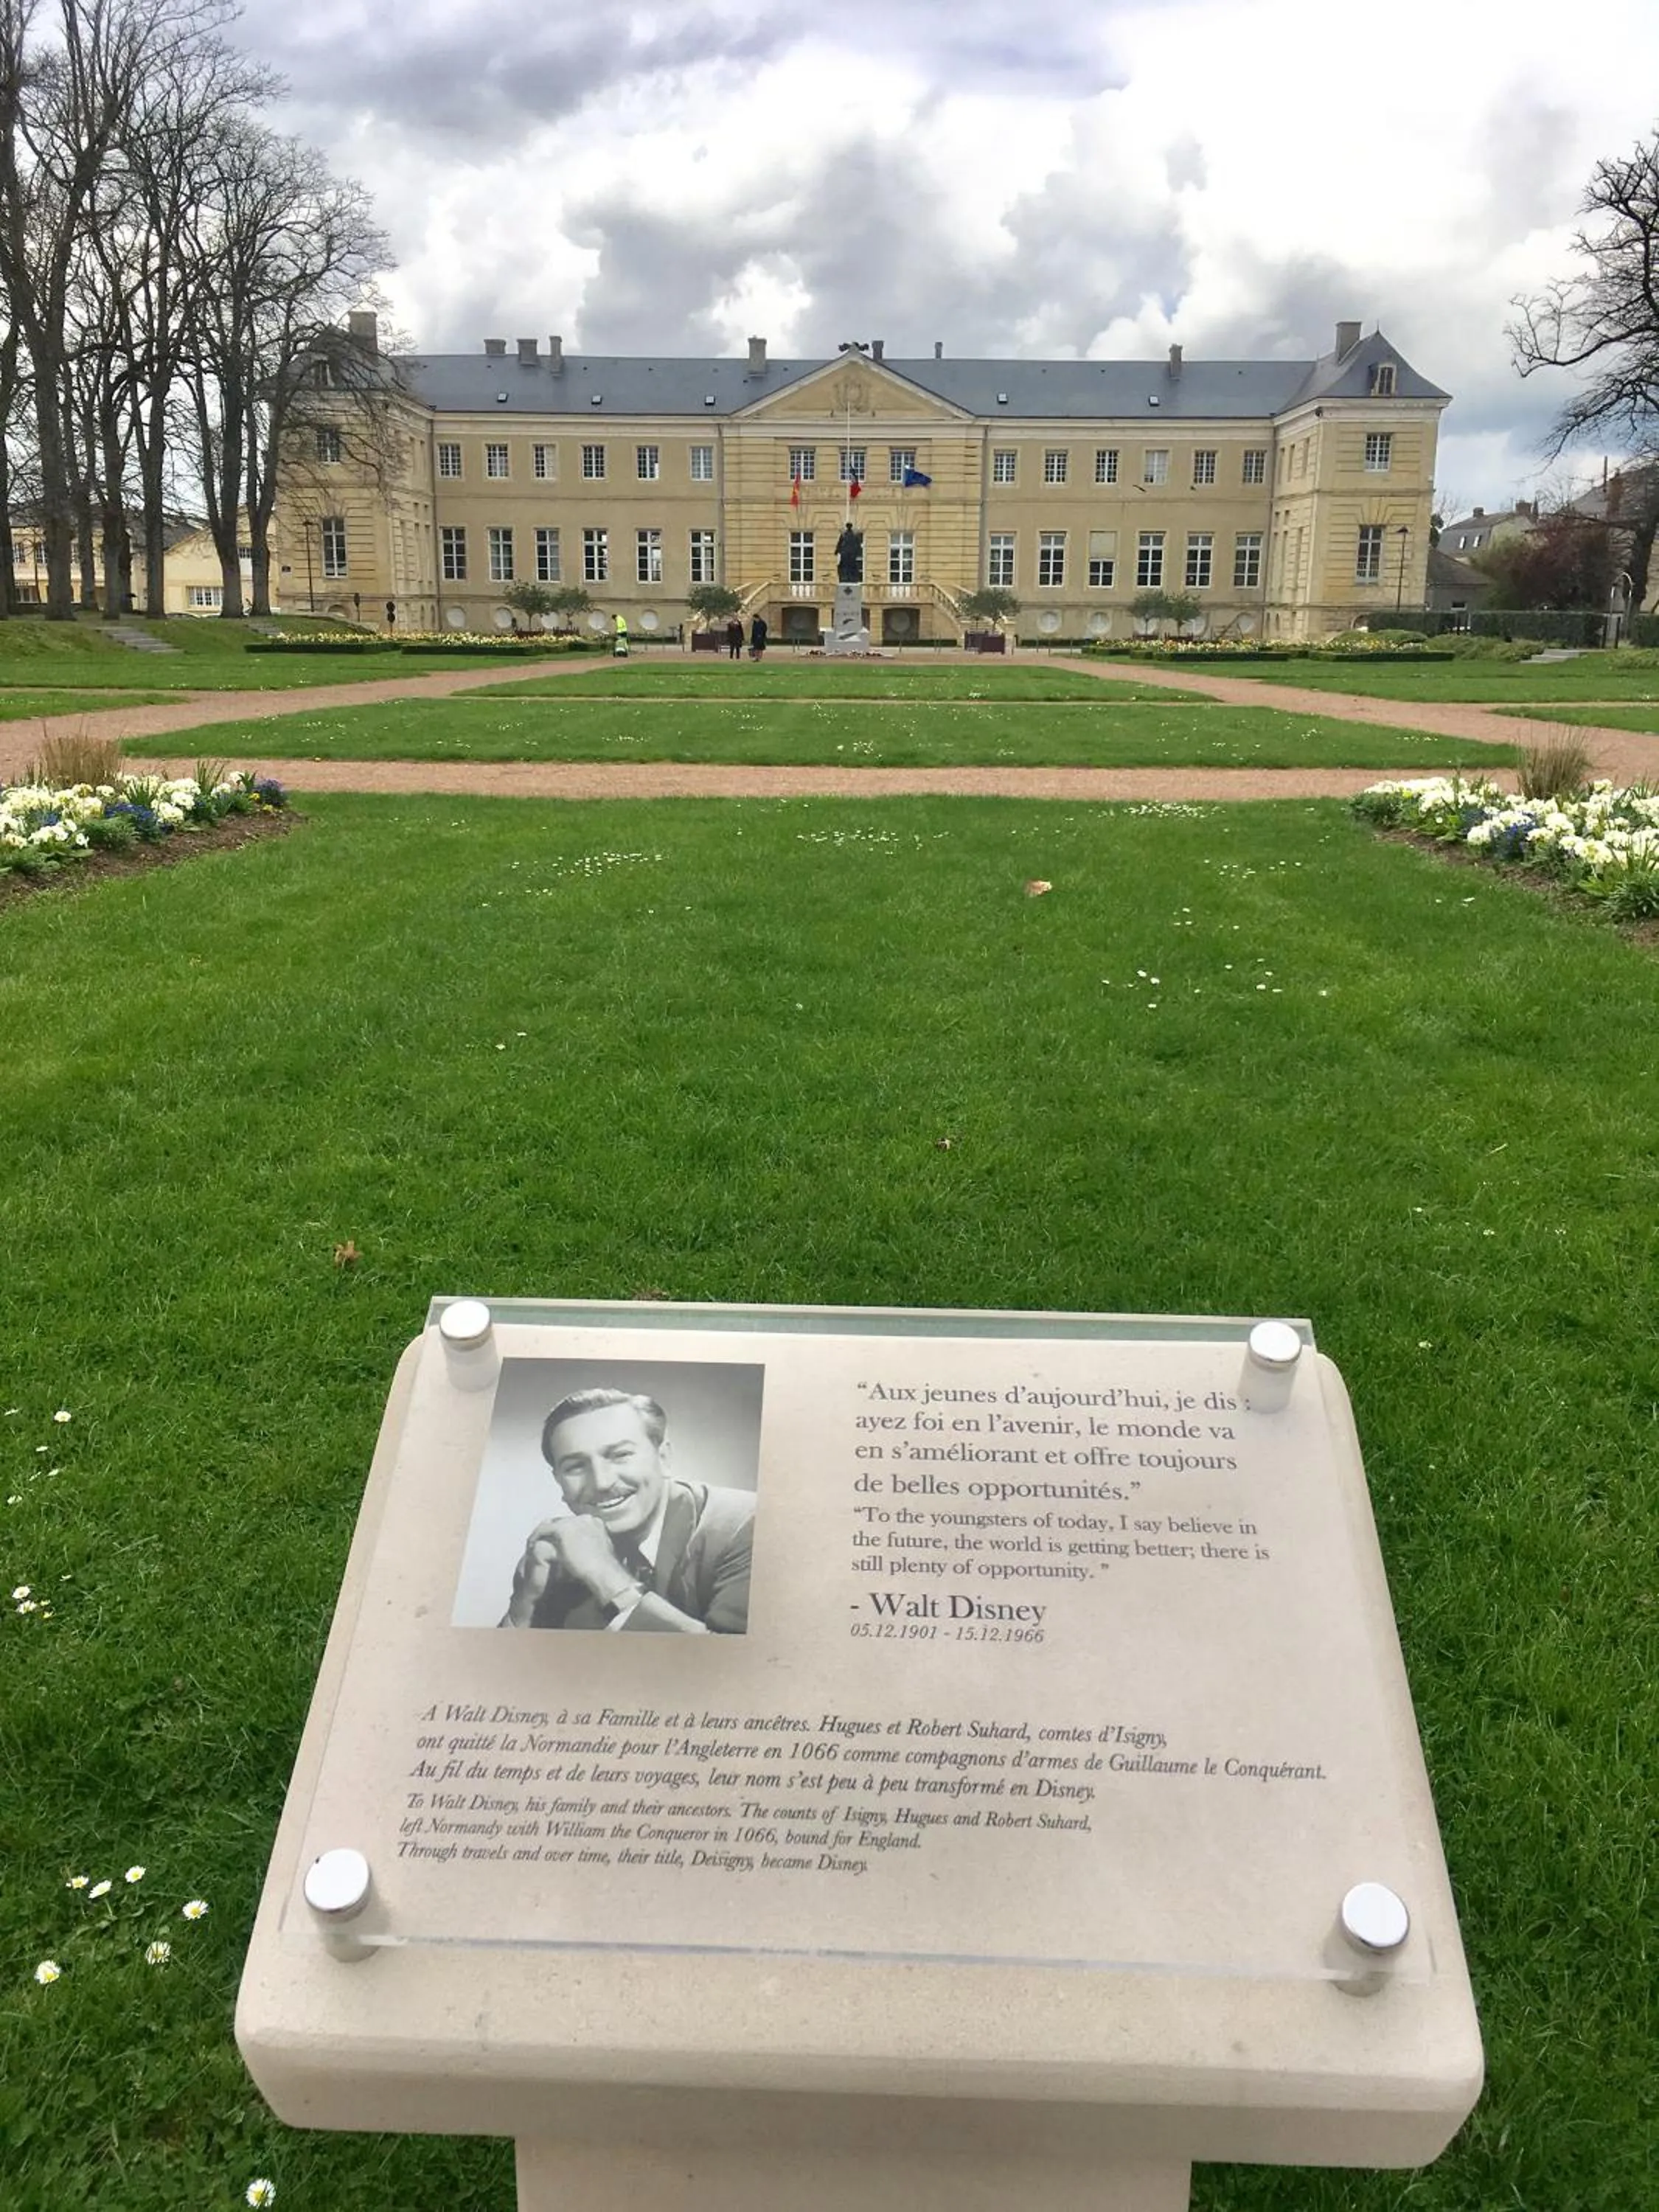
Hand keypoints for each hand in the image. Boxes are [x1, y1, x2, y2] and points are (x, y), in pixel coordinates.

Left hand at [502, 1515, 636, 1625]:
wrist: (604, 1572)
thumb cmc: (604, 1569)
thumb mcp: (600, 1553)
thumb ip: (592, 1547)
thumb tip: (585, 1553)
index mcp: (596, 1522)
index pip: (574, 1523)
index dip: (564, 1533)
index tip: (557, 1543)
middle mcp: (585, 1518)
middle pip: (562, 1521)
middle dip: (552, 1532)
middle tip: (543, 1543)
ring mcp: (573, 1522)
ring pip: (551, 1524)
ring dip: (543, 1534)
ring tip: (534, 1545)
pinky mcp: (562, 1529)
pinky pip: (544, 1530)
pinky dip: (536, 1537)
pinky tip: (531, 1547)